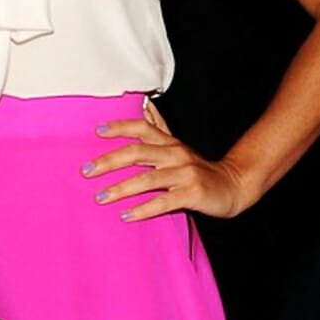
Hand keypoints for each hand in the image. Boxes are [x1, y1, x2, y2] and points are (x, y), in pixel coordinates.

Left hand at [82, 99, 247, 221]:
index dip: (120, 127)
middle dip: (109, 161)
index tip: (97, 132)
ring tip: (100, 197)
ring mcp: (185, 174)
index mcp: (169, 143)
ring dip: (121, 189)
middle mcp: (176, 154)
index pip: (142, 128)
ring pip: (148, 178)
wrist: (233, 186)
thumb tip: (145, 104)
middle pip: (138, 153)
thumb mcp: (178, 147)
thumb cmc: (198, 169)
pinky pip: (163, 202)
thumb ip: (159, 129)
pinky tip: (126, 215)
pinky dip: (143, 209)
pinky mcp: (192, 194)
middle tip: (86, 171)